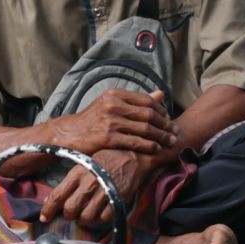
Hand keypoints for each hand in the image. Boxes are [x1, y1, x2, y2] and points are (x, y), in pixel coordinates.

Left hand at [40, 149, 156, 226]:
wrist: (133, 156)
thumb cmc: (107, 158)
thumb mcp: (85, 164)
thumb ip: (71, 180)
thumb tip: (55, 197)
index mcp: (77, 173)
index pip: (57, 195)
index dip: (48, 209)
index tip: (44, 217)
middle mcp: (88, 184)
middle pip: (70, 209)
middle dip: (68, 215)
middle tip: (71, 213)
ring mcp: (102, 193)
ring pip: (85, 217)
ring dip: (83, 219)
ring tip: (85, 215)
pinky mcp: (116, 200)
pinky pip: (103, 219)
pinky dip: (98, 220)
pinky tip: (98, 214)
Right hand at [50, 89, 176, 155]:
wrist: (69, 134)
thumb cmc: (92, 120)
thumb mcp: (110, 104)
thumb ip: (135, 100)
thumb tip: (160, 94)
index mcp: (114, 95)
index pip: (146, 100)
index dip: (162, 110)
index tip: (169, 119)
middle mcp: (113, 105)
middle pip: (148, 114)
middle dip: (165, 124)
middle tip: (175, 132)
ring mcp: (110, 121)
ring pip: (145, 129)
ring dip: (161, 136)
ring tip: (170, 142)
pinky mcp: (107, 138)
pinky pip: (135, 142)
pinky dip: (148, 146)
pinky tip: (156, 149)